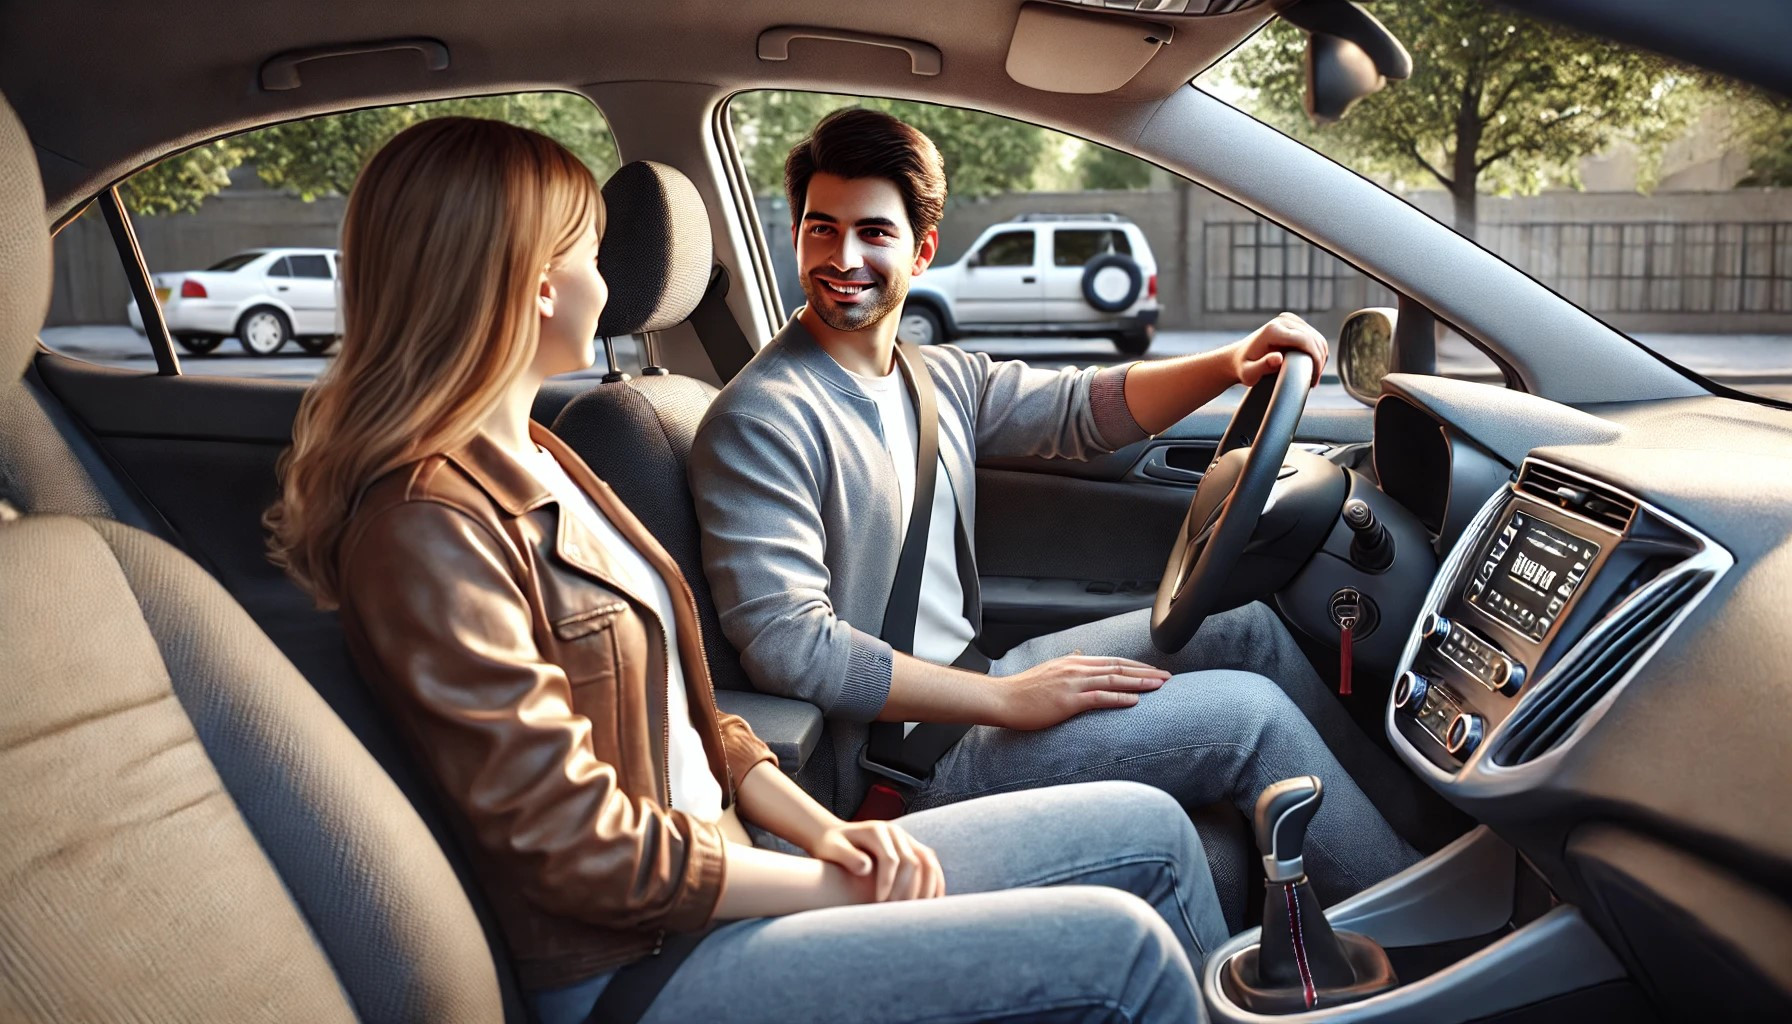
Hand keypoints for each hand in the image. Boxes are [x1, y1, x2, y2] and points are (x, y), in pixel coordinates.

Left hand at [807, 819, 944, 902]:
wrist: (837, 837)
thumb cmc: (832, 846)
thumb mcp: (832, 849)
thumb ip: (847, 857)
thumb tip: (866, 868)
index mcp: (876, 830)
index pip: (891, 859)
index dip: (887, 883)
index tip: (878, 902)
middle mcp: (896, 831)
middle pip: (913, 861)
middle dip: (907, 890)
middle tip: (896, 912)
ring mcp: (907, 839)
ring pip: (928, 862)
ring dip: (926, 888)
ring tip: (916, 911)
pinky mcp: (914, 848)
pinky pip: (932, 864)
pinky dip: (935, 883)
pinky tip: (932, 902)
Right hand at [995, 654, 1169, 730]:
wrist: (1003, 699)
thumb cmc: (1024, 690)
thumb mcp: (1049, 670)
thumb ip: (1068, 663)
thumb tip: (1080, 653)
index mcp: (1074, 662)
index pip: (1112, 661)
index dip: (1136, 665)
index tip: (1153, 670)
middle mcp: (1076, 668)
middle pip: (1119, 668)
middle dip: (1146, 672)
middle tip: (1168, 677)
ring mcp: (1073, 683)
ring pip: (1114, 680)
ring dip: (1140, 683)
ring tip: (1160, 686)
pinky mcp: (1068, 700)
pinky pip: (1099, 697)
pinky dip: (1119, 698)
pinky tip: (1135, 700)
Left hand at [1231, 312, 1327, 387]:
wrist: (1238, 357)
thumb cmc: (1244, 368)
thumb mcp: (1249, 373)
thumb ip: (1262, 366)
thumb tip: (1278, 358)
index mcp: (1273, 330)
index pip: (1306, 341)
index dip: (1315, 360)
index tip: (1314, 379)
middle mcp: (1282, 320)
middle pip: (1314, 339)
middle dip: (1319, 361)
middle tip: (1314, 380)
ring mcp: (1289, 319)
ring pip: (1317, 338)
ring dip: (1320, 356)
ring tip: (1313, 375)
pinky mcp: (1293, 322)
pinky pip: (1313, 337)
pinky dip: (1317, 351)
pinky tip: (1311, 365)